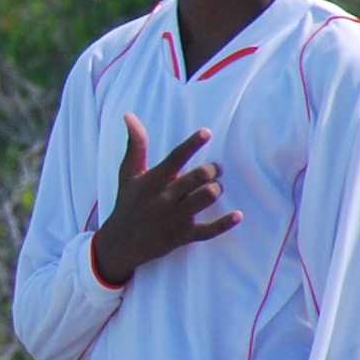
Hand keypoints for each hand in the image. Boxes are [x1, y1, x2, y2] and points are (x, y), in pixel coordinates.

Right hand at [91, 114, 236, 287]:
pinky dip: (224, 223)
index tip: (207, 132)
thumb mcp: (128, 174)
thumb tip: (129, 115)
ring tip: (215, 187)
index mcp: (152, 181)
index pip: (175, 159)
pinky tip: (238, 215)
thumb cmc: (128, 203)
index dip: (192, 144)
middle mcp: (164, 198)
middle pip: (197, 178)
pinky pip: (208, 231)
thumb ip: (135, 145)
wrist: (121, 243)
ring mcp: (174, 218)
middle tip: (215, 169)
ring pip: (205, 198)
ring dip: (216, 189)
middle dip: (211, 170)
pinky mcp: (182, 236)